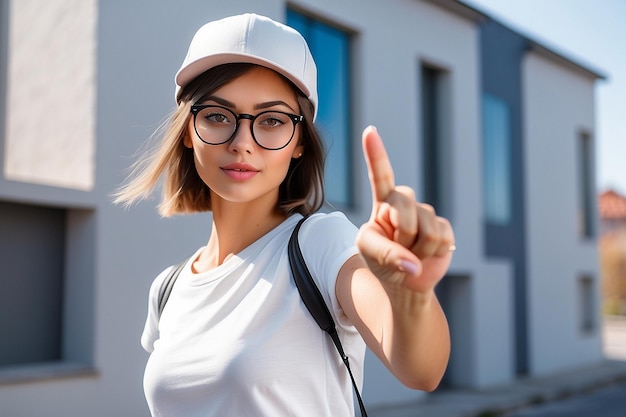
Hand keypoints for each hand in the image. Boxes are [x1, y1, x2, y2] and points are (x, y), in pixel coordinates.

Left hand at [356, 126, 454, 292]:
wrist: (404, 282)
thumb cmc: (380, 262)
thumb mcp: (369, 253)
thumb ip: (385, 254)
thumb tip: (413, 265)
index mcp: (383, 202)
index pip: (380, 175)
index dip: (376, 154)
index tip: (369, 131)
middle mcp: (405, 203)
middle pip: (406, 207)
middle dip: (401, 234)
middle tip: (398, 248)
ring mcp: (426, 214)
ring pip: (426, 229)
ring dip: (417, 249)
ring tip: (411, 253)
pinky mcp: (444, 228)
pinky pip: (441, 238)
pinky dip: (432, 254)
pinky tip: (427, 255)